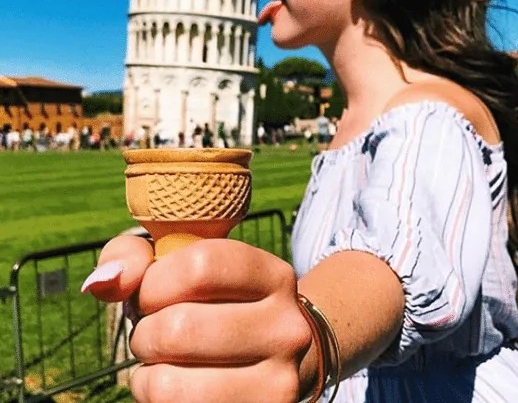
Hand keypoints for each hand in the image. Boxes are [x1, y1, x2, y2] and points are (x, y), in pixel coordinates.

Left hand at [83, 237, 311, 402]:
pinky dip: (156, 401)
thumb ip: (138, 258)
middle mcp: (287, 329)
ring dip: (147, 377)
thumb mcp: (187, 267)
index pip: (200, 267)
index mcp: (274, 278)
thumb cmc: (215, 306)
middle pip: (179, 328)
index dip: (155, 281)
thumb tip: (102, 283)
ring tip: (165, 366)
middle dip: (146, 333)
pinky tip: (178, 388)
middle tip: (158, 335)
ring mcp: (278, 383)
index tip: (155, 293)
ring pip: (171, 385)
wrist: (281, 360)